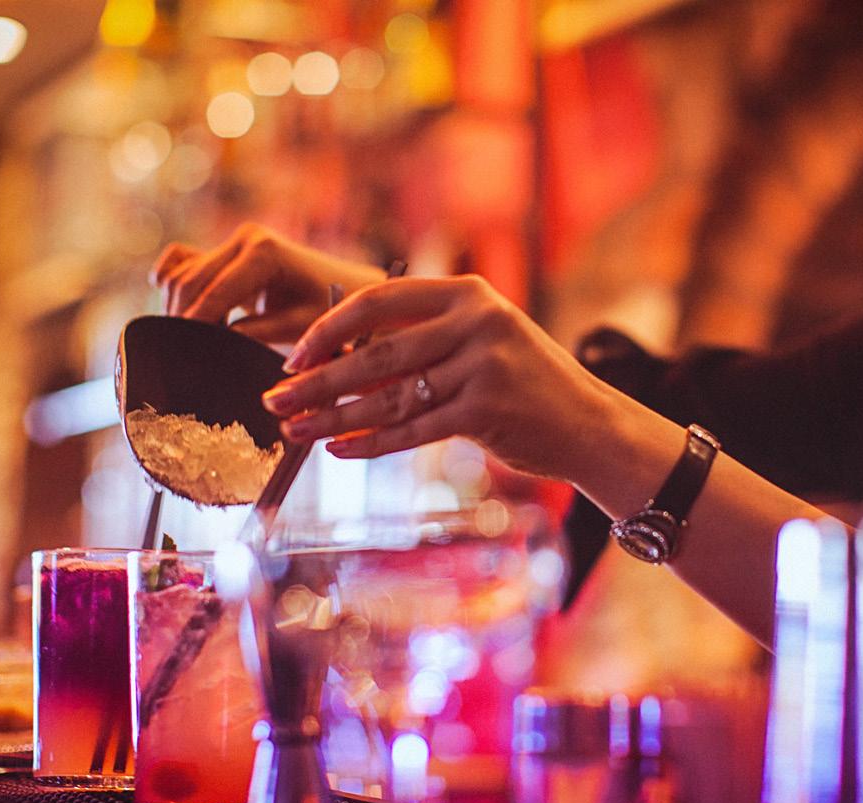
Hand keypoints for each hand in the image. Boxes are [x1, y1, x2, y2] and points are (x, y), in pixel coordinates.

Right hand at [149, 223, 385, 343]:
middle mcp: (245, 238)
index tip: (180, 355)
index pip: (215, 293)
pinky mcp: (222, 250)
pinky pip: (179, 264)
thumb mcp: (297, 327)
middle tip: (179, 355)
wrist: (343, 287)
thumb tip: (213, 345)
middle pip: (189, 282)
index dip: (195, 325)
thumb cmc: (327, 310)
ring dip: (177, 308)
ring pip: (180, 275)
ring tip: (193, 341)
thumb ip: (255, 335)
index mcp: (264, 253)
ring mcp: (232, 241)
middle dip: (181, 319)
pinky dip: (173, 287)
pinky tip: (185, 316)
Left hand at [260, 275, 617, 479]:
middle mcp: (476, 321)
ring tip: (296, 432)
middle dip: (317, 380)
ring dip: (334, 417)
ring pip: (389, 396)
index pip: (379, 299)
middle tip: (275, 400)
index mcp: (466, 293)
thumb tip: (338, 365)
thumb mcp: (480, 343)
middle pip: (375, 352)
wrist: (588, 424)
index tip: (293, 355)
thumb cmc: (524, 385)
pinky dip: (371, 443)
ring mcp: (483, 365)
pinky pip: (413, 429)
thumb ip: (421, 343)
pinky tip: (339, 450)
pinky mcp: (487, 410)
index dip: (328, 327)